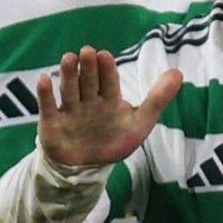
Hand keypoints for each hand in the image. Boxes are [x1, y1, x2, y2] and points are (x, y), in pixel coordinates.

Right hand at [35, 46, 180, 169]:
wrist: (87, 170)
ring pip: (69, 89)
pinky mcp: (52, 122)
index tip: (105, 56)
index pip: (109, 80)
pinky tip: (44, 79)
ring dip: (68, 74)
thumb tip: (178, 72)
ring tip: (69, 58)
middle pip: (89, 81)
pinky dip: (45, 94)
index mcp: (109, 98)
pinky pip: (48, 106)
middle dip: (88, 68)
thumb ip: (157, 99)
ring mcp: (70, 110)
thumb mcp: (140, 123)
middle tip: (88, 52)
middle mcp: (88, 100)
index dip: (107, 69)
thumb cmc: (114, 142)